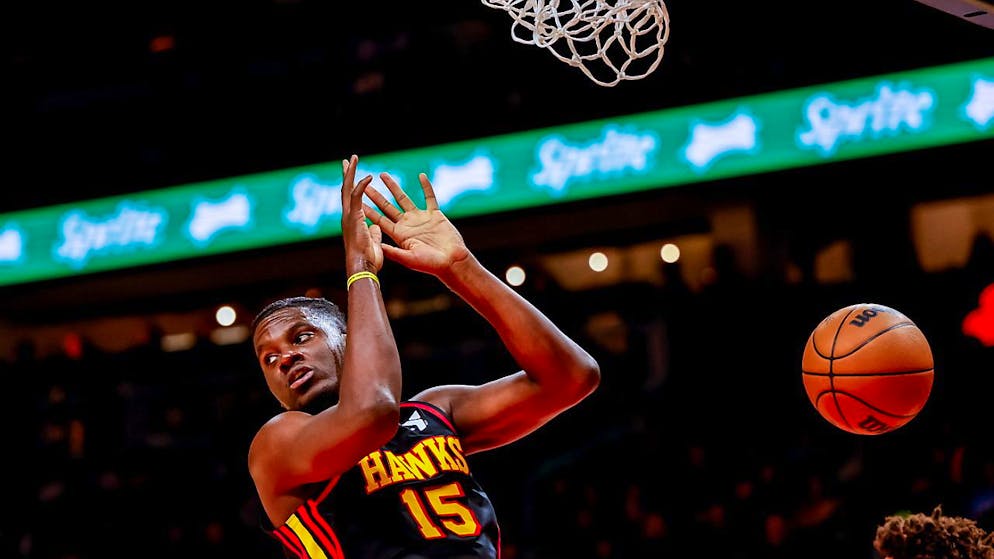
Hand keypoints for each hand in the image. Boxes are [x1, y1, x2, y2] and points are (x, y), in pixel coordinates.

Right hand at [341, 155, 382, 273]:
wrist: (363, 267)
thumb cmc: (368, 260)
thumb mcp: (373, 243)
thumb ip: (374, 233)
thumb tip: (376, 226)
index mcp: (352, 221)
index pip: (351, 198)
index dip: (352, 185)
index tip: (353, 174)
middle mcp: (348, 216)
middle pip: (346, 190)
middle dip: (347, 174)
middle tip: (348, 159)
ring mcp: (349, 216)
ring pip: (348, 189)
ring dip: (351, 173)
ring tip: (353, 158)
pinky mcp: (353, 217)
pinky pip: (356, 197)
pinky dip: (361, 186)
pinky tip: (368, 176)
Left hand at [362, 172, 469, 277]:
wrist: (452, 262)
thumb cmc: (431, 264)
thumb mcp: (410, 258)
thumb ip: (394, 252)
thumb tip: (378, 246)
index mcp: (399, 235)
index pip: (380, 220)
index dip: (369, 211)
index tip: (357, 202)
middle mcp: (408, 225)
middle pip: (388, 207)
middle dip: (376, 196)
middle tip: (365, 185)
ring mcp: (421, 219)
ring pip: (404, 199)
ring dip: (394, 187)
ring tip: (383, 175)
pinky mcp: (435, 215)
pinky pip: (430, 198)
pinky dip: (426, 187)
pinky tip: (421, 176)